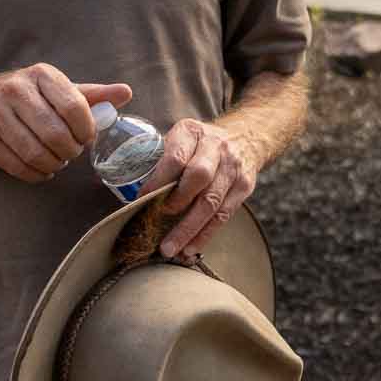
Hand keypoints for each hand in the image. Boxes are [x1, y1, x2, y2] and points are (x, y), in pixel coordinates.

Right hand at [0, 64, 130, 182]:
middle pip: (55, 134)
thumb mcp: (57, 88)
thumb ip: (92, 94)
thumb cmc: (24, 96)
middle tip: (72, 152)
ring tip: (57, 160)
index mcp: (40, 74)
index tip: (87, 137)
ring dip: (53, 164)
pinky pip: (17, 166)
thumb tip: (126, 93)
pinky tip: (41, 169)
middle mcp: (14, 89)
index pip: (74, 107)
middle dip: (70, 150)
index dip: (87, 130)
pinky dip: (35, 174)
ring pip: (36, 153)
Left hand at [142, 118, 259, 259]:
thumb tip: (134, 193)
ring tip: (170, 248)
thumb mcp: (181, 138)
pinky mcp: (244, 186)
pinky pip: (224, 214)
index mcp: (192, 132)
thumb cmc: (200, 143)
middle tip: (157, 223)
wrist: (245, 136)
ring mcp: (233, 167)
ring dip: (189, 229)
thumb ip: (161, 159)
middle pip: (199, 177)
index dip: (159, 181)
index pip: (176, 157)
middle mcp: (216, 147)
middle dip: (177, 203)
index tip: (142, 200)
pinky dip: (206, 234)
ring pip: (212, 201)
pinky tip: (191, 247)